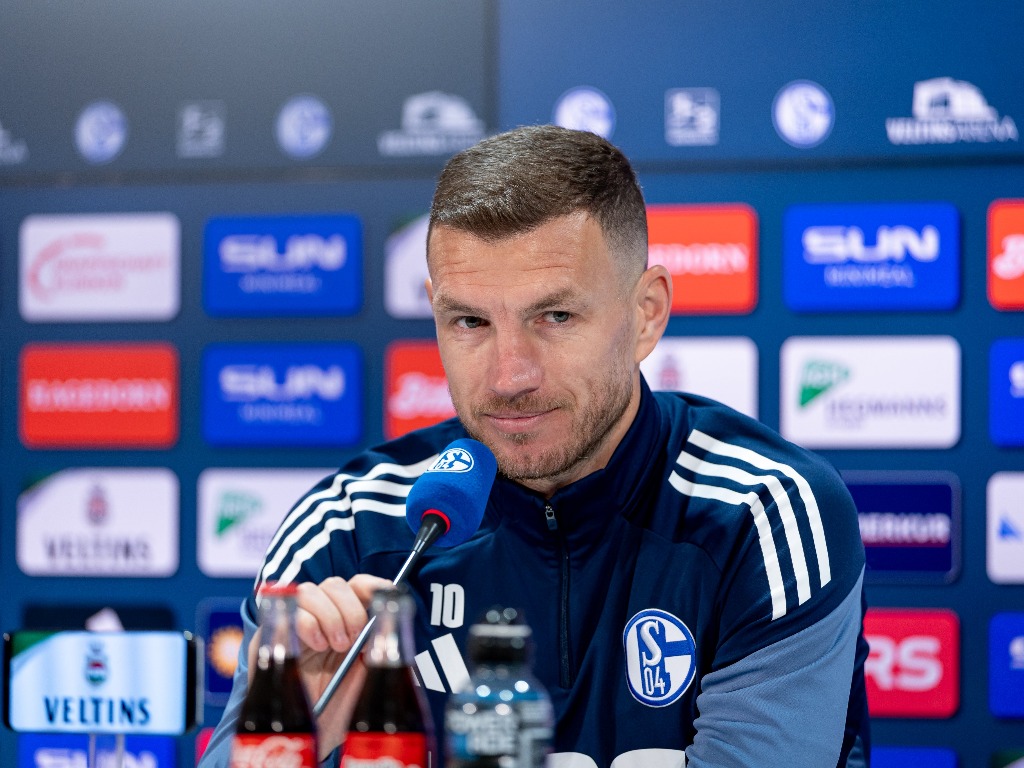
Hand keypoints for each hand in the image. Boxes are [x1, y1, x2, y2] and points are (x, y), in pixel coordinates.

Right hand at [247, 574, 393, 760]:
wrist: (311, 735)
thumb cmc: (341, 706)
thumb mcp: (371, 675)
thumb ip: (384, 647)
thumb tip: (394, 622)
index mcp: (348, 622)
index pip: (357, 585)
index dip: (371, 584)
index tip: (383, 596)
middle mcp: (322, 619)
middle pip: (335, 584)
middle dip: (351, 609)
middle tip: (355, 640)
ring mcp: (296, 625)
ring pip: (311, 591)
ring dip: (330, 615)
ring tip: (336, 646)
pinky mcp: (273, 636)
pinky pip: (290, 611)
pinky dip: (309, 623)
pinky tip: (317, 645)